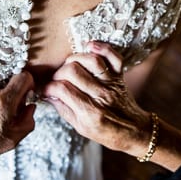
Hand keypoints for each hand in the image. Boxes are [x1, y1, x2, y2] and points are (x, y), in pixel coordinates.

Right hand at [40, 42, 150, 157]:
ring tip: (69, 66)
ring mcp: (111, 84)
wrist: (135, 132)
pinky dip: (103, 48)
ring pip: (91, 60)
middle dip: (58, 73)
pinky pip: (114, 57)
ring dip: (75, 59)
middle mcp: (100, 95)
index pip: (62, 90)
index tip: (46, 90)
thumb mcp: (81, 128)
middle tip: (56, 80)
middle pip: (72, 71)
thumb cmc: (107, 133)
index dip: (48, 87)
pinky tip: (90, 47)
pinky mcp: (119, 76)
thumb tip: (48, 95)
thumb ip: (64, 110)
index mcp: (89, 112)